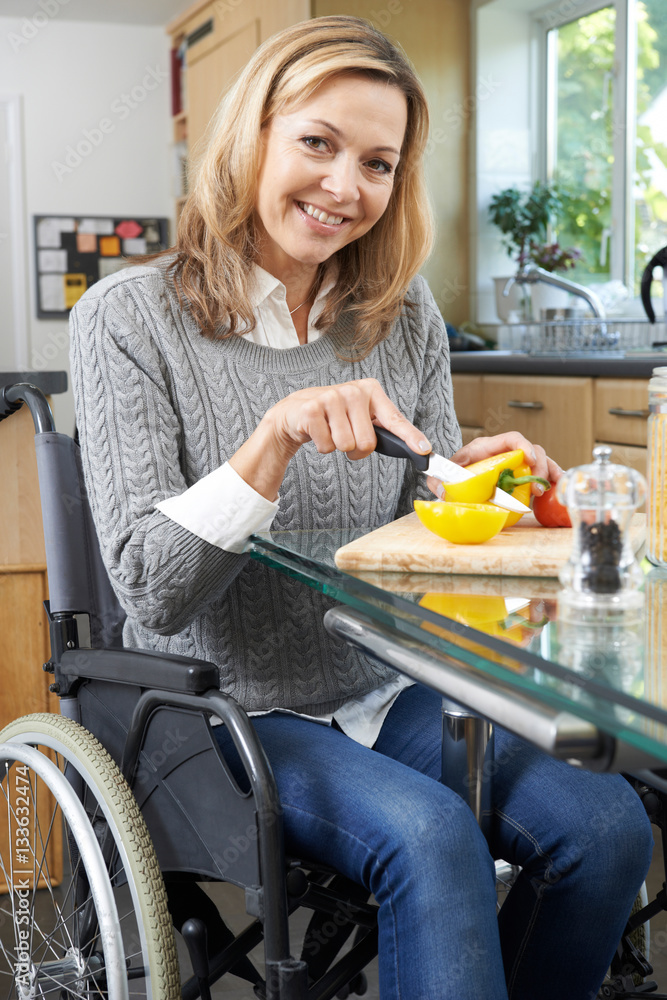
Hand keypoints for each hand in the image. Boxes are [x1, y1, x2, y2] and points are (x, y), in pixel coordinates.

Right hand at [231, 378, 429, 501]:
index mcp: (371, 390)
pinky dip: (323, 446)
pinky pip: (327, 447)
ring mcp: (332, 398)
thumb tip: (419, 448)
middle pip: (368, 443)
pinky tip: (317, 431)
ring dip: (338, 447)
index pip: (394, 419)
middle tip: (346, 436)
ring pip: (347, 446)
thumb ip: (387, 429)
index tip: (424, 450)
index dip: (410, 437)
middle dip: (356, 449)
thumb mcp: (362, 417)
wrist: (296, 412)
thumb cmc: (335, 417)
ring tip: (330, 432)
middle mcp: (354, 391)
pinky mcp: (312, 410)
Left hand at [450, 432, 561, 495]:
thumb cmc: (453, 471)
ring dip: (549, 474)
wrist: (455, 477)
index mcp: (489, 447)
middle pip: (533, 450)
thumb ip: (440, 479)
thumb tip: (441, 488)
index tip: (529, 459)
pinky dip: (551, 481)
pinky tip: (556, 491)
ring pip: (541, 462)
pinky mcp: (520, 476)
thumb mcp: (444, 473)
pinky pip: (541, 475)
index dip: (524, 445)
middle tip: (537, 487)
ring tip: (549, 489)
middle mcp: (506, 453)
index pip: (512, 438)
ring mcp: (516, 464)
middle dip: (540, 467)